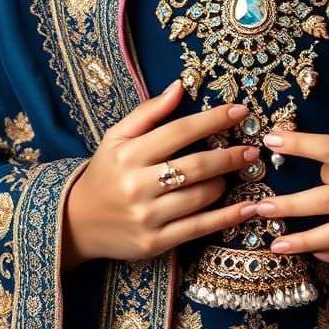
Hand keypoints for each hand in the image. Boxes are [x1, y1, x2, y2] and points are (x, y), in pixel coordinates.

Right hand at [61, 79, 257, 269]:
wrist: (76, 222)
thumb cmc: (104, 172)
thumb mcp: (116, 136)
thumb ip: (149, 111)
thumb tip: (180, 85)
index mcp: (129, 154)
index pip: (179, 131)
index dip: (213, 120)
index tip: (239, 111)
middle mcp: (137, 185)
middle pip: (195, 166)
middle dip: (229, 156)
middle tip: (252, 149)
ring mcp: (147, 217)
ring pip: (200, 197)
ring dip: (224, 183)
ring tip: (235, 175)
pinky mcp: (154, 243)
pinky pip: (199, 228)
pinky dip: (228, 217)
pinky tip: (249, 208)